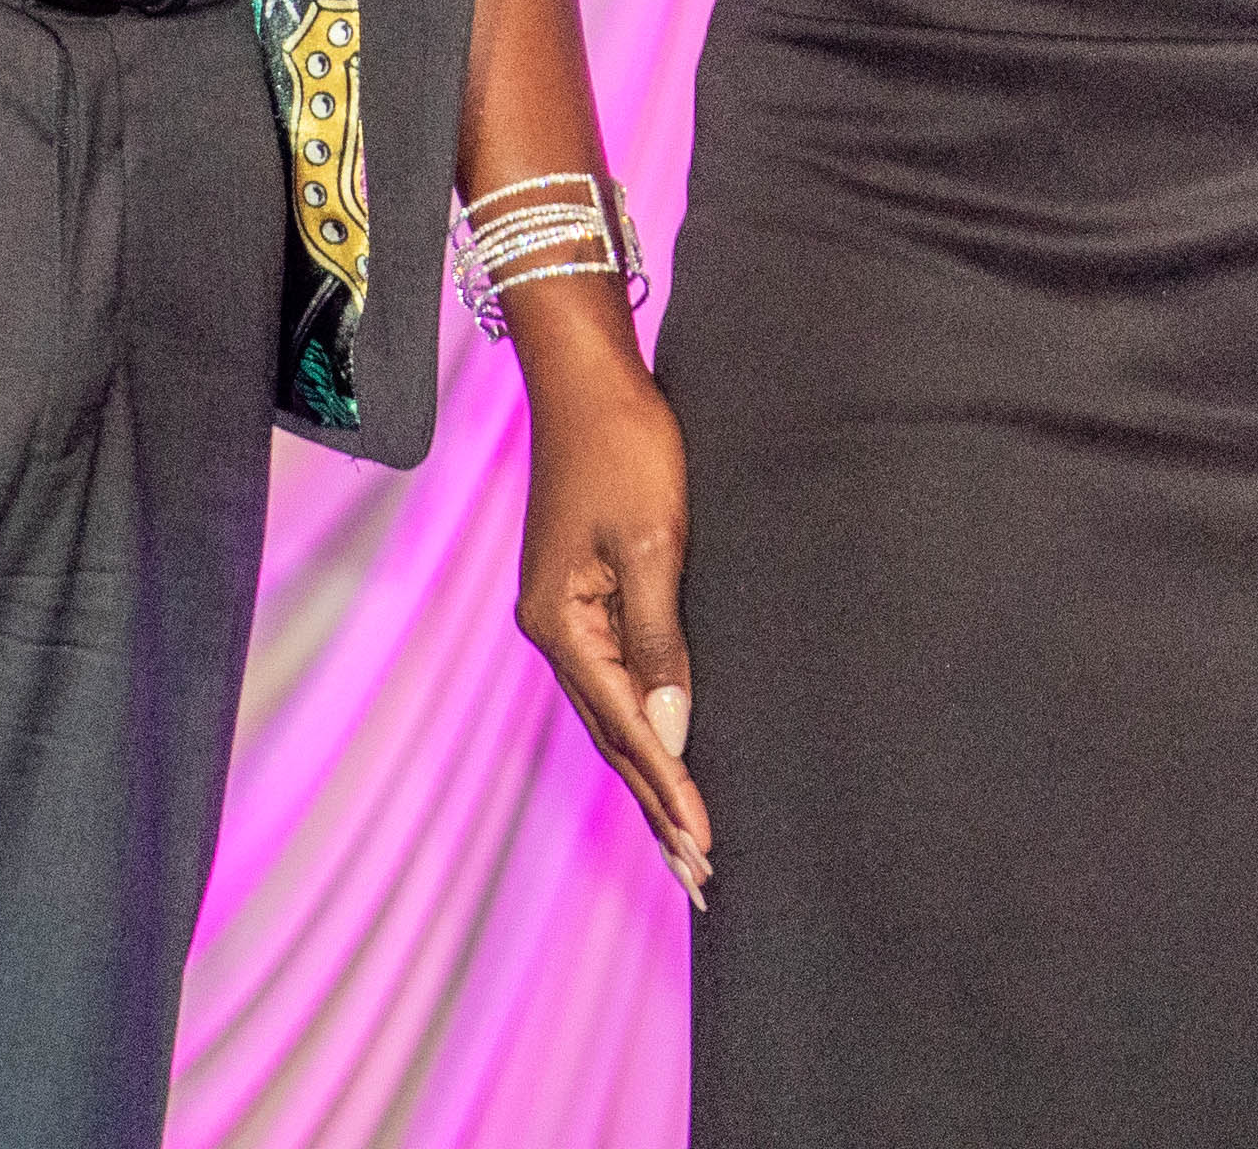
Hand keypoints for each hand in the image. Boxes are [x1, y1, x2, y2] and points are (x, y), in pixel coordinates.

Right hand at [511, 295, 713, 899]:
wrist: (589, 380)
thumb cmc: (626, 447)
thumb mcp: (653, 541)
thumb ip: (658, 637)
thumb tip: (669, 724)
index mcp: (560, 626)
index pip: (625, 726)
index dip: (668, 787)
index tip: (702, 843)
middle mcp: (554, 632)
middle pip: (612, 737)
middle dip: (656, 806)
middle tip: (698, 877)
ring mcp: (566, 617)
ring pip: (613, 716)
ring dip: (650, 777)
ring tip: (684, 842)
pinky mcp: (585, 598)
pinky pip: (615, 682)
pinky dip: (643, 728)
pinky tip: (663, 756)